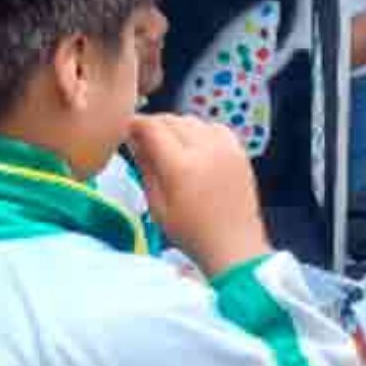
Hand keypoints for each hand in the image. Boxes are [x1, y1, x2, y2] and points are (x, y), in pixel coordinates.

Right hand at [126, 114, 269, 278]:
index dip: (136, 124)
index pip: (153, 128)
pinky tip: (194, 146)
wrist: (234, 245)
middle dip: (154, 125)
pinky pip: (214, 128)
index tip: (126, 129)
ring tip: (168, 144)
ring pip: (193, 120)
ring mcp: (226, 148)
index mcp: (182, 166)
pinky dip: (200, 130)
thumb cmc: (192, 233)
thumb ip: (146, 169)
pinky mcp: (239, 152)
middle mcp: (206, 149)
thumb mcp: (158, 207)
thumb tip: (135, 142)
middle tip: (143, 139)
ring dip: (177, 126)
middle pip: (173, 120)